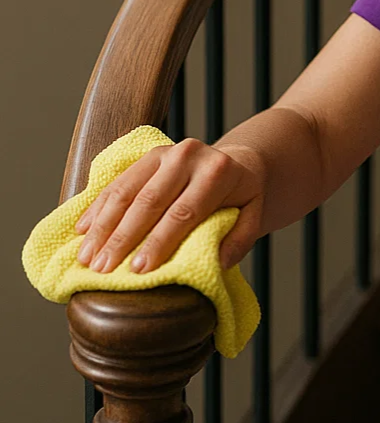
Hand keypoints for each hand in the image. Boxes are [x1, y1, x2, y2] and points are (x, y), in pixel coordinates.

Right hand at [73, 138, 266, 274]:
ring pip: (127, 190)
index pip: (184, 211)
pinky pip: (118, 181)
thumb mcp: (253, 215)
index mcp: (218, 171)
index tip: (138, 270)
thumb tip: (219, 263)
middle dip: (123, 237)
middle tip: (102, 269)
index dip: (159, 241)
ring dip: (103, 225)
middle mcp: (189, 156)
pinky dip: (98, 208)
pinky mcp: (148, 155)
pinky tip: (83, 231)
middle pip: (150, 200)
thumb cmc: (242, 197)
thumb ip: (240, 239)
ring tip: (87, 257)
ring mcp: (166, 152)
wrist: (236, 163)